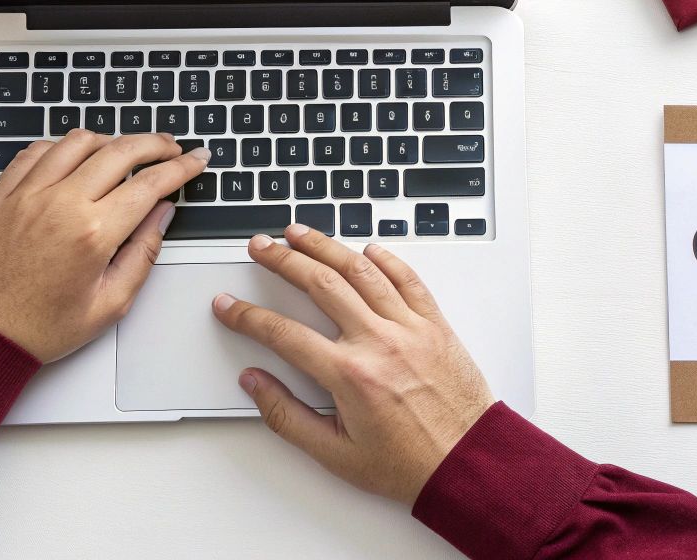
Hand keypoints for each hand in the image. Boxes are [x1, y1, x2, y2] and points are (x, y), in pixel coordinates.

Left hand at [0, 131, 207, 361]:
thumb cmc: (37, 327)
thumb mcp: (108, 305)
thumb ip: (143, 254)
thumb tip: (162, 215)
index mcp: (93, 233)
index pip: (150, 184)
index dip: (181, 167)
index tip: (195, 159)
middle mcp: (61, 203)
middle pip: (120, 150)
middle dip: (154, 144)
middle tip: (170, 148)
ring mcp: (28, 193)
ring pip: (79, 141)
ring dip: (111, 140)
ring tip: (126, 151)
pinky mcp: (3, 193)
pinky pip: (38, 150)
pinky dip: (64, 146)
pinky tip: (75, 157)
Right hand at [212, 226, 494, 502]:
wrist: (468, 463)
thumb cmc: (408, 464)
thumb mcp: (335, 455)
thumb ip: (287, 417)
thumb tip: (254, 383)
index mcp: (350, 375)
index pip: (283, 334)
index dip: (247, 316)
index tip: (228, 305)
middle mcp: (379, 342)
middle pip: (320, 283)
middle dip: (283, 259)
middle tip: (260, 246)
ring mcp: (410, 328)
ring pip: (361, 271)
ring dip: (326, 246)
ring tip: (299, 233)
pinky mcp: (435, 325)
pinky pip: (408, 280)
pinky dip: (386, 260)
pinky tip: (367, 250)